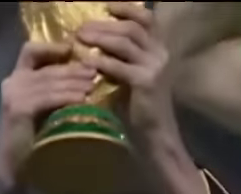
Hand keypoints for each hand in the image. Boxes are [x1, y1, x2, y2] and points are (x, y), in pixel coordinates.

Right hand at [0, 40, 99, 183]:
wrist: (14, 169)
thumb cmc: (32, 141)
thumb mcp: (42, 109)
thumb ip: (52, 91)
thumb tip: (85, 77)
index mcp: (16, 79)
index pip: (30, 51)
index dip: (52, 47)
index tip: (73, 50)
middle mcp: (12, 82)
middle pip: (47, 67)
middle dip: (73, 69)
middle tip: (95, 71)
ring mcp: (14, 95)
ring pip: (50, 81)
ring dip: (74, 83)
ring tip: (93, 85)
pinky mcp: (19, 109)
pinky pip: (48, 97)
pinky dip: (67, 97)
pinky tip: (82, 99)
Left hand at [77, 2, 175, 137]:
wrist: (155, 135)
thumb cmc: (139, 107)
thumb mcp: (132, 75)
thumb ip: (121, 57)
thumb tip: (94, 39)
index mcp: (159, 49)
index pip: (146, 18)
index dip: (126, 8)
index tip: (105, 5)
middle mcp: (160, 53)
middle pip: (131, 27)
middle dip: (104, 24)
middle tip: (81, 27)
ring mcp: (155, 67)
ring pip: (125, 42)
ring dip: (100, 38)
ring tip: (80, 38)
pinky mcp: (146, 82)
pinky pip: (119, 65)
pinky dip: (101, 62)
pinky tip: (86, 62)